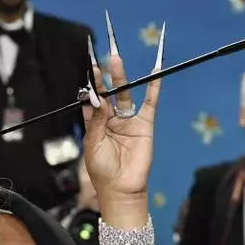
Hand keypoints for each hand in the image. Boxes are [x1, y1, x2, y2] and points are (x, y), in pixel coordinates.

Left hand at [80, 29, 159, 200]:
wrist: (121, 188)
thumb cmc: (102, 169)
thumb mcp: (94, 143)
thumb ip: (96, 119)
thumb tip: (97, 97)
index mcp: (95, 124)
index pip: (91, 100)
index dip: (90, 85)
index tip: (89, 67)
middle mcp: (111, 119)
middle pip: (108, 93)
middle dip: (104, 76)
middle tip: (101, 56)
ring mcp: (128, 120)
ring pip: (125, 94)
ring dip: (121, 78)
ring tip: (116, 59)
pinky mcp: (144, 125)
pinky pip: (150, 103)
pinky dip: (153, 88)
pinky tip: (155, 72)